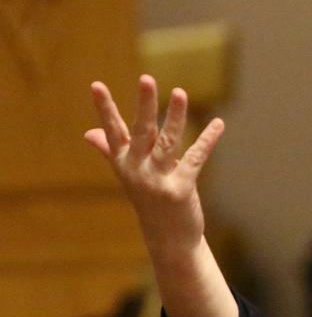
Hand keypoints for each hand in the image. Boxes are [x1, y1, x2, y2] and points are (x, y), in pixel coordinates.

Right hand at [85, 75, 224, 252]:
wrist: (168, 238)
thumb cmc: (149, 200)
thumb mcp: (128, 174)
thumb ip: (111, 151)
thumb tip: (88, 133)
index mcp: (124, 163)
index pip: (112, 130)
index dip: (105, 108)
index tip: (96, 85)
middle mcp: (137, 170)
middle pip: (140, 131)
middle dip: (144, 105)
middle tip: (146, 78)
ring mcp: (158, 180)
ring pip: (167, 142)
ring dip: (176, 116)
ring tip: (180, 92)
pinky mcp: (180, 188)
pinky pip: (195, 158)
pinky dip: (208, 139)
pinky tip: (219, 123)